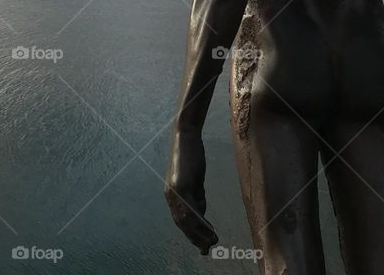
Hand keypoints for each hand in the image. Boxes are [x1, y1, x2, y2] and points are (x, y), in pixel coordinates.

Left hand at [164, 130, 218, 254]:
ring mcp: (174, 191)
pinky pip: (189, 207)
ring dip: (199, 232)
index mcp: (172, 194)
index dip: (191, 234)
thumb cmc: (191, 157)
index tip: (202, 244)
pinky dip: (199, 220)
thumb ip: (197, 197)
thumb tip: (201, 216)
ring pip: (185, 219)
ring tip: (213, 241)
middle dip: (195, 237)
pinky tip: (208, 227)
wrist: (186, 136)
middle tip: (208, 248)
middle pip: (181, 223)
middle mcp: (170, 195)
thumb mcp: (195, 181)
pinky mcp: (180, 185)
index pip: (181, 220)